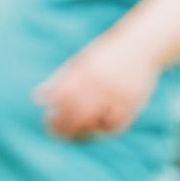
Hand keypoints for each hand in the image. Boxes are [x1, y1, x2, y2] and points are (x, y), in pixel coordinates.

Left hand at [34, 33, 159, 137]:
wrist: (141, 44)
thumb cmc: (105, 56)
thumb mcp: (81, 62)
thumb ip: (61, 80)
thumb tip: (38, 97)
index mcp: (84, 71)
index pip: (63, 100)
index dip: (55, 117)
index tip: (49, 125)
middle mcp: (100, 81)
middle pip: (78, 114)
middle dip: (66, 129)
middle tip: (60, 136)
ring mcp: (117, 92)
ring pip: (96, 122)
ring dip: (84, 133)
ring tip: (76, 136)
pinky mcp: (132, 100)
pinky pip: (115, 124)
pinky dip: (104, 129)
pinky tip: (97, 128)